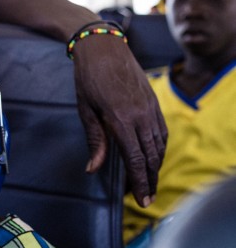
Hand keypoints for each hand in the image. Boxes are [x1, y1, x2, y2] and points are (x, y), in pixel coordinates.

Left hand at [70, 34, 166, 206]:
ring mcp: (151, 108)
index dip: (139, 182)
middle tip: (147, 199)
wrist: (103, 47)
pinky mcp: (154, 102)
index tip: (142, 200)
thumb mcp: (85, 109)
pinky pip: (162, 131)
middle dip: (150, 180)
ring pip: (159, 145)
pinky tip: (152, 156)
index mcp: (121, 119)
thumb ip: (95, 140)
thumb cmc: (88, 78)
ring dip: (155, 166)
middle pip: (151, 157)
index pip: (136, 160)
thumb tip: (93, 169)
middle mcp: (141, 115)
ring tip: (148, 182)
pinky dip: (159, 148)